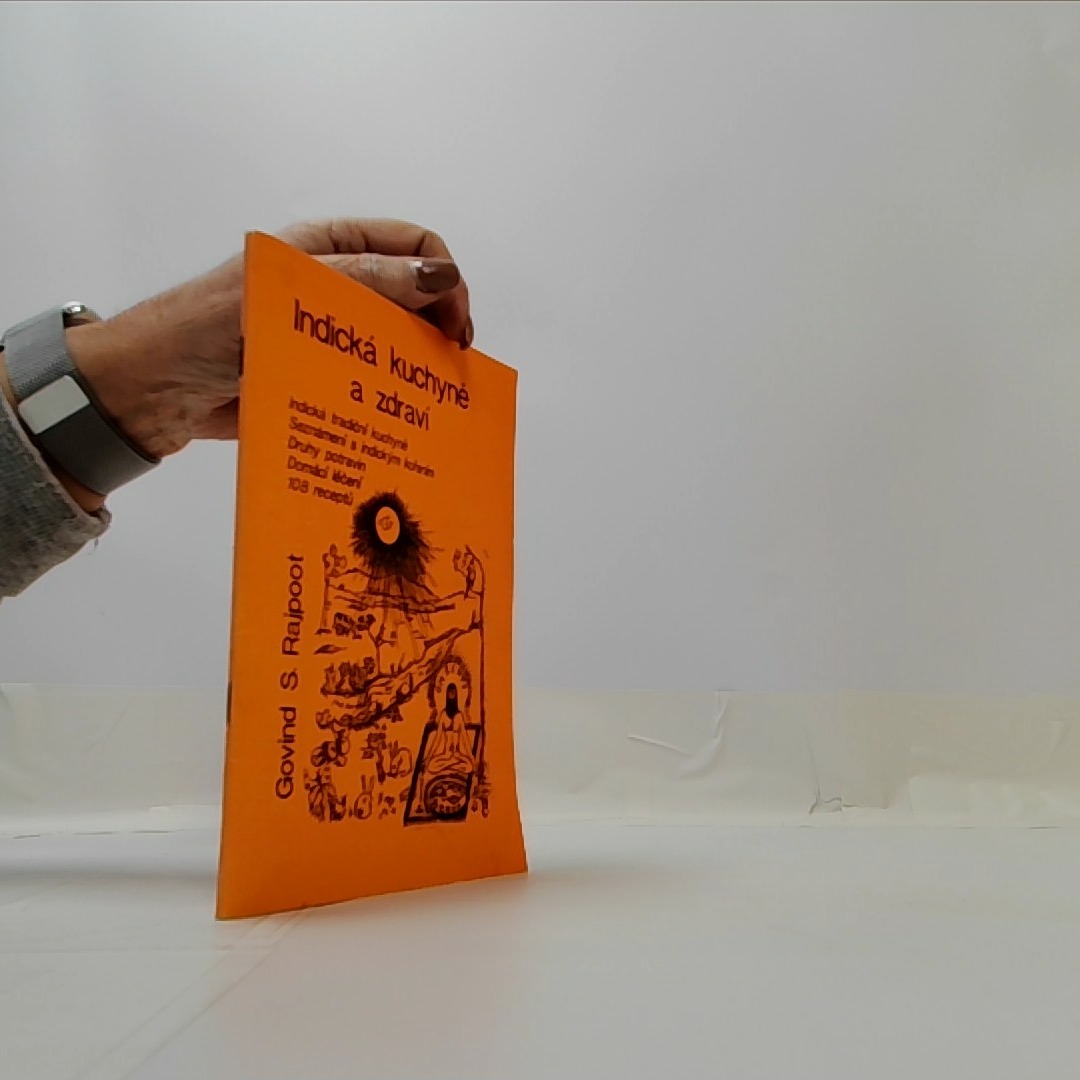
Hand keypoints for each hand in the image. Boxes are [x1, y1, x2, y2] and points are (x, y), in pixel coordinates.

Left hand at [66, 219, 471, 461]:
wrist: (148, 394)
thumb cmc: (202, 330)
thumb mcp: (284, 294)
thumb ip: (362, 282)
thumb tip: (439, 276)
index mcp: (327, 247)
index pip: (411, 245)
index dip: (443, 278)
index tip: (454, 327)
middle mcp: (334, 286)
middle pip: (412, 295)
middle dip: (438, 324)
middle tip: (449, 367)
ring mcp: (328, 334)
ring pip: (395, 341)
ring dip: (417, 364)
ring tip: (430, 398)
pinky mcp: (318, 377)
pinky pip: (369, 381)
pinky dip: (392, 396)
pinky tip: (402, 418)